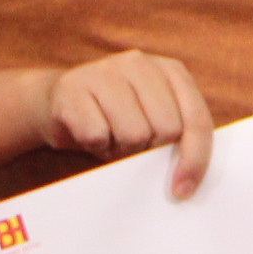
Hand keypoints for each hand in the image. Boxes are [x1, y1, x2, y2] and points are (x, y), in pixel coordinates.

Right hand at [33, 50, 216, 196]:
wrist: (57, 102)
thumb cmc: (115, 118)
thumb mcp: (154, 117)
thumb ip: (177, 135)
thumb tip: (186, 179)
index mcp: (170, 70)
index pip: (196, 119)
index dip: (194, 159)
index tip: (183, 190)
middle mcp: (139, 63)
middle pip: (166, 129)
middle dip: (150, 150)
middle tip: (132, 146)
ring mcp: (104, 71)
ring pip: (133, 134)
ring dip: (121, 149)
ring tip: (111, 138)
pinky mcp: (72, 87)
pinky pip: (97, 135)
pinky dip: (95, 146)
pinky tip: (89, 134)